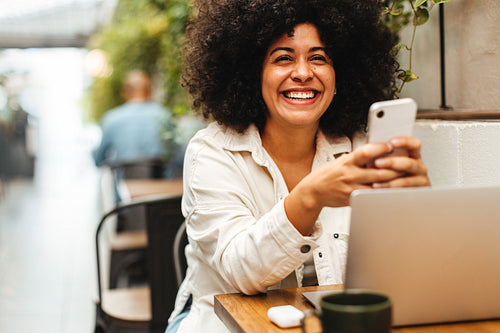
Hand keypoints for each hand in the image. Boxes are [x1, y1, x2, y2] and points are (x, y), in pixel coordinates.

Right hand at [285, 142, 403, 234]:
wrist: (314, 190)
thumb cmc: (328, 174)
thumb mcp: (341, 160)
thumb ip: (358, 158)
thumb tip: (378, 151)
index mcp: (347, 161)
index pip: (366, 152)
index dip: (381, 148)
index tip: (391, 145)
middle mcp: (350, 174)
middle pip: (378, 171)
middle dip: (395, 168)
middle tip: (407, 164)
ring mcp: (352, 188)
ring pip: (379, 186)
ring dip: (394, 182)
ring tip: (404, 177)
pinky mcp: (354, 199)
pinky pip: (373, 196)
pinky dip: (384, 193)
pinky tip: (393, 190)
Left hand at [370, 136, 430, 188]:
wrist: (399, 192)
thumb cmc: (390, 172)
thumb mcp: (390, 161)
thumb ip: (385, 154)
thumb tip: (371, 148)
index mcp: (413, 155)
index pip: (414, 145)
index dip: (405, 142)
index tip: (392, 142)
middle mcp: (419, 166)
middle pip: (408, 163)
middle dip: (391, 163)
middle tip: (377, 162)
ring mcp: (420, 180)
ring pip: (405, 180)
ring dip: (388, 181)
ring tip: (374, 182)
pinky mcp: (416, 192)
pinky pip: (402, 192)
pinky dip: (389, 191)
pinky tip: (378, 189)